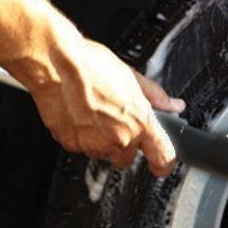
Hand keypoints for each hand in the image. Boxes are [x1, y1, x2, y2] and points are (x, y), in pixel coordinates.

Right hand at [23, 38, 185, 176]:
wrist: (54, 62)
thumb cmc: (90, 65)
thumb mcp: (132, 77)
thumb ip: (155, 97)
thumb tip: (173, 105)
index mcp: (140, 122)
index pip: (163, 158)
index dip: (164, 164)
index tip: (161, 165)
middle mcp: (119, 138)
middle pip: (129, 159)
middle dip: (126, 145)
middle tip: (116, 121)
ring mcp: (94, 144)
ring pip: (104, 154)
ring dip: (102, 141)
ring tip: (94, 113)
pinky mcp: (71, 144)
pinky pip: (82, 148)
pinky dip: (82, 137)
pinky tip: (79, 115)